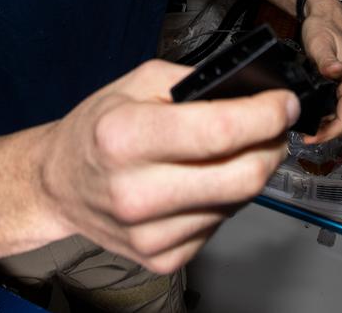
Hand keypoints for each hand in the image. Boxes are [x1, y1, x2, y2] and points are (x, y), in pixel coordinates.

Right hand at [36, 59, 298, 273]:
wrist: (57, 185)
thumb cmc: (98, 129)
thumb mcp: (138, 82)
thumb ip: (196, 81)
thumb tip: (254, 92)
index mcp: (125, 137)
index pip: (221, 131)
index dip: (267, 115)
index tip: (284, 103)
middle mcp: (136, 192)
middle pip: (243, 177)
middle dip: (273, 146)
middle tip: (273, 128)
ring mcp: (149, 233)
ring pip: (239, 202)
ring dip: (250, 172)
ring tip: (232, 152)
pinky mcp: (162, 258)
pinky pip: (220, 225)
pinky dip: (225, 199)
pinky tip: (205, 182)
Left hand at [299, 0, 341, 143]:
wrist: (328, 13)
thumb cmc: (324, 26)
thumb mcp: (319, 43)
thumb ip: (326, 61)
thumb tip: (336, 71)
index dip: (329, 134)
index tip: (310, 139)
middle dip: (328, 132)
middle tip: (305, 135)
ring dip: (330, 124)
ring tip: (309, 127)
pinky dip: (332, 113)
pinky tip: (318, 113)